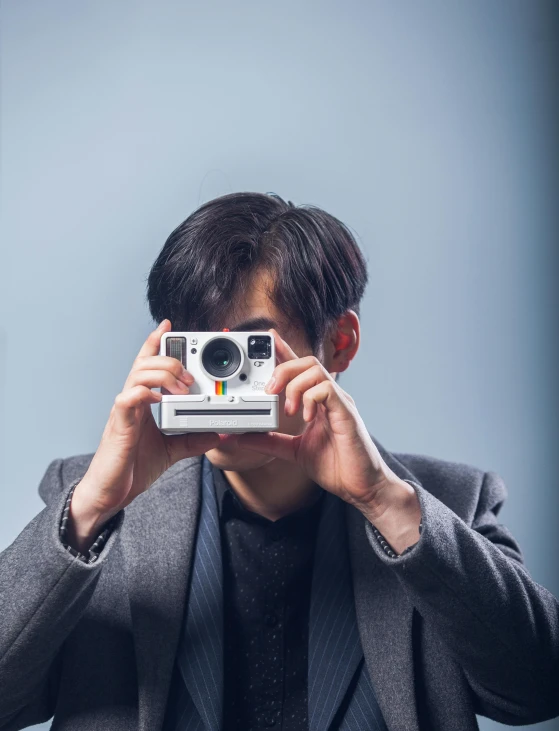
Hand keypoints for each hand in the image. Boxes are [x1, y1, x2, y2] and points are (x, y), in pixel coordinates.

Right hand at [67, 320, 219, 550]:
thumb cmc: (133, 467)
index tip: (168, 326)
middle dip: (170, 361)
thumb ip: (192, 440)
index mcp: (142, 402)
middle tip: (190, 376)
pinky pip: (127, 399)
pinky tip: (157, 398)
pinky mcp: (119, 425)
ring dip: (163, 374)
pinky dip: (144, 393)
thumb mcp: (171, 451)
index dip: (155, 343)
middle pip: (145, 363)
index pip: (147, 364)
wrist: (112, 493)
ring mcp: (124, 411)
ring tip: (181, 387)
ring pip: (137, 374)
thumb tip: (216, 435)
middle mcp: (131, 401)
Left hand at [236, 329, 404, 516]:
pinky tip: (306, 416)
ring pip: (316, 370)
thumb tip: (243, 437)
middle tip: (269, 391)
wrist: (362, 487)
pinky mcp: (347, 413)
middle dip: (283, 368)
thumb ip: (270, 441)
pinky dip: (310, 398)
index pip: (300, 369)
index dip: (284, 350)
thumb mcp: (294, 451)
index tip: (268, 339)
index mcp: (318, 401)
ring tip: (288, 408)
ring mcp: (340, 402)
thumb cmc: (336, 466)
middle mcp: (330, 396)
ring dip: (295, 384)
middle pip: (306, 361)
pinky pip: (327, 389)